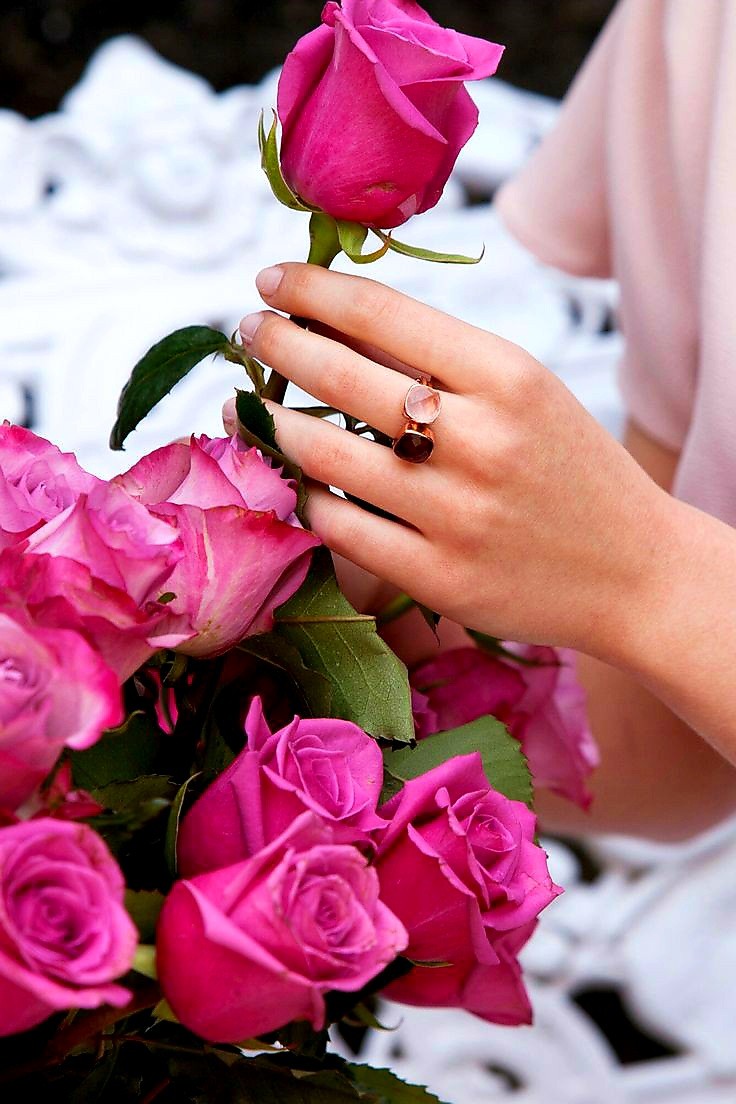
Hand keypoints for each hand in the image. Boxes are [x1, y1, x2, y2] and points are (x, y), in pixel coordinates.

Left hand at [236, 263, 677, 665]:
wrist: (633, 572)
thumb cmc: (571, 470)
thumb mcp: (526, 393)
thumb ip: (441, 360)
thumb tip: (333, 322)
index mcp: (508, 377)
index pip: (382, 312)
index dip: (312, 289)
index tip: (272, 279)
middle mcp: (480, 440)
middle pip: (341, 374)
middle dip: (276, 343)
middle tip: (248, 331)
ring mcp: (457, 515)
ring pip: (323, 453)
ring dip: (270, 422)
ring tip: (251, 407)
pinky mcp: (439, 578)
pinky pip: (339, 527)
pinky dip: (306, 496)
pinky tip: (297, 478)